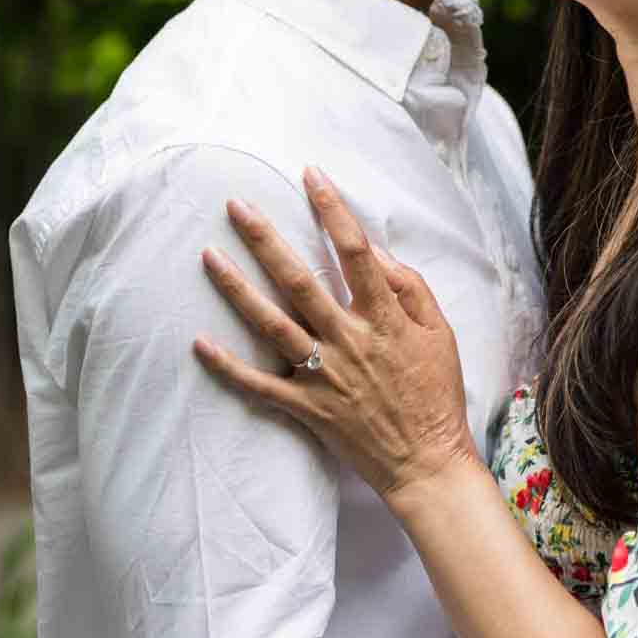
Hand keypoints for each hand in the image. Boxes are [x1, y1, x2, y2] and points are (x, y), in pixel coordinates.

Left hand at [194, 166, 479, 503]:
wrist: (428, 463)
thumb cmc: (437, 392)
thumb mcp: (439, 331)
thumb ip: (408, 287)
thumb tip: (374, 251)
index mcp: (384, 317)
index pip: (354, 251)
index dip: (332, 209)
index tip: (310, 175)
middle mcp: (349, 341)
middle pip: (299, 280)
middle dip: (265, 239)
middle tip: (235, 206)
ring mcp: (324, 376)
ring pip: (272, 325)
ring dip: (237, 289)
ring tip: (208, 256)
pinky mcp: (308, 409)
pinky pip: (260, 386)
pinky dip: (227, 367)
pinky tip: (198, 342)